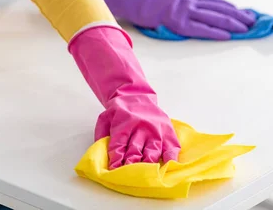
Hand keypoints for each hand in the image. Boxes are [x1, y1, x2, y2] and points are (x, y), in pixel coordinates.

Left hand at [69, 26, 179, 168]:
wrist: (137, 96)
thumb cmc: (119, 112)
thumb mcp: (105, 118)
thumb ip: (101, 134)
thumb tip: (100, 152)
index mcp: (124, 123)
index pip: (119, 145)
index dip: (116, 159)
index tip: (114, 170)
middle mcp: (141, 127)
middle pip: (135, 149)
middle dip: (130, 164)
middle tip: (127, 175)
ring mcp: (156, 131)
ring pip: (153, 151)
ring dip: (148, 165)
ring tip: (145, 176)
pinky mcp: (168, 133)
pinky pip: (172, 148)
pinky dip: (170, 160)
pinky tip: (167, 168)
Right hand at [127, 0, 255, 39]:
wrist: (133, 0)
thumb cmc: (147, 1)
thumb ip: (184, 1)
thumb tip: (198, 9)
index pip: (214, 1)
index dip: (230, 7)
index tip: (243, 12)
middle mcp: (189, 0)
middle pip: (219, 8)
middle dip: (237, 15)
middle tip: (252, 21)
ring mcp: (184, 10)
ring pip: (214, 16)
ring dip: (232, 23)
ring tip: (246, 28)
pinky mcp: (177, 22)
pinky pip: (201, 28)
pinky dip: (215, 31)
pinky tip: (226, 35)